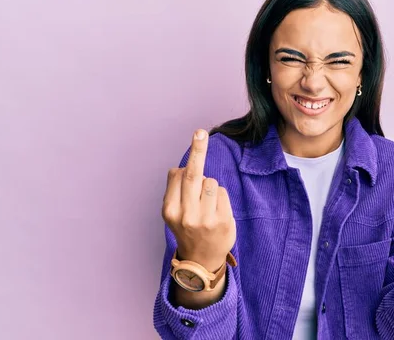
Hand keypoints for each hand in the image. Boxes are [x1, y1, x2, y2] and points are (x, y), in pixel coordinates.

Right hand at [162, 129, 236, 271]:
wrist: (201, 260)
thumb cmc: (188, 229)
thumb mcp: (173, 213)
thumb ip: (176, 191)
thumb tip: (179, 167)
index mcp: (170, 210)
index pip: (178, 176)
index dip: (188, 160)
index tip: (197, 136)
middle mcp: (186, 215)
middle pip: (193, 175)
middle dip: (197, 151)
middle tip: (200, 132)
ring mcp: (205, 219)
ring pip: (211, 182)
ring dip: (210, 186)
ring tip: (207, 204)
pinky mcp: (223, 222)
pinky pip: (223, 193)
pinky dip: (220, 197)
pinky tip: (216, 210)